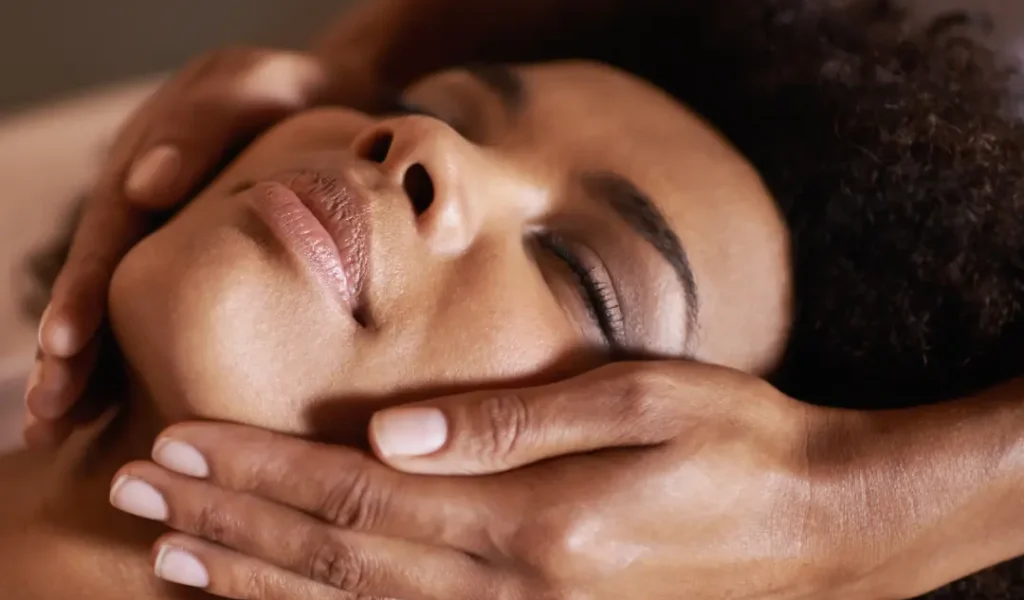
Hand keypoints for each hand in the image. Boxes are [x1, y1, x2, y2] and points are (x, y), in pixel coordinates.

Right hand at [23, 46, 379, 447]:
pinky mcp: (199, 264)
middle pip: (100, 284)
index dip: (84, 292)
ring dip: (90, 369)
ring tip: (59, 431)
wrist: (326, 100)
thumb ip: (202, 128)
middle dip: (70, 352)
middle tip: (50, 415)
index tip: (66, 346)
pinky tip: (121, 412)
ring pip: (121, 309)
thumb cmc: (287, 96)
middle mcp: (143, 211)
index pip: (109, 237)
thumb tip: (146, 185)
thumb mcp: (250, 89)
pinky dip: (139, 361)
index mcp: (144, 169)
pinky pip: (164, 314)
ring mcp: (167, 240)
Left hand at [110, 362, 876, 599]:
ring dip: (254, 584)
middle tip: (137, 495)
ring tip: (171, 558)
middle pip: (337, 560)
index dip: (259, 472)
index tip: (177, 443)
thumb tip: (392, 427)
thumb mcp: (641, 402)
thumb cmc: (739, 445)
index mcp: (535, 525)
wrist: (825, 532)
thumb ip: (513, 422)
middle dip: (229, 525)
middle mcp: (515, 593)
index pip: (358, 495)